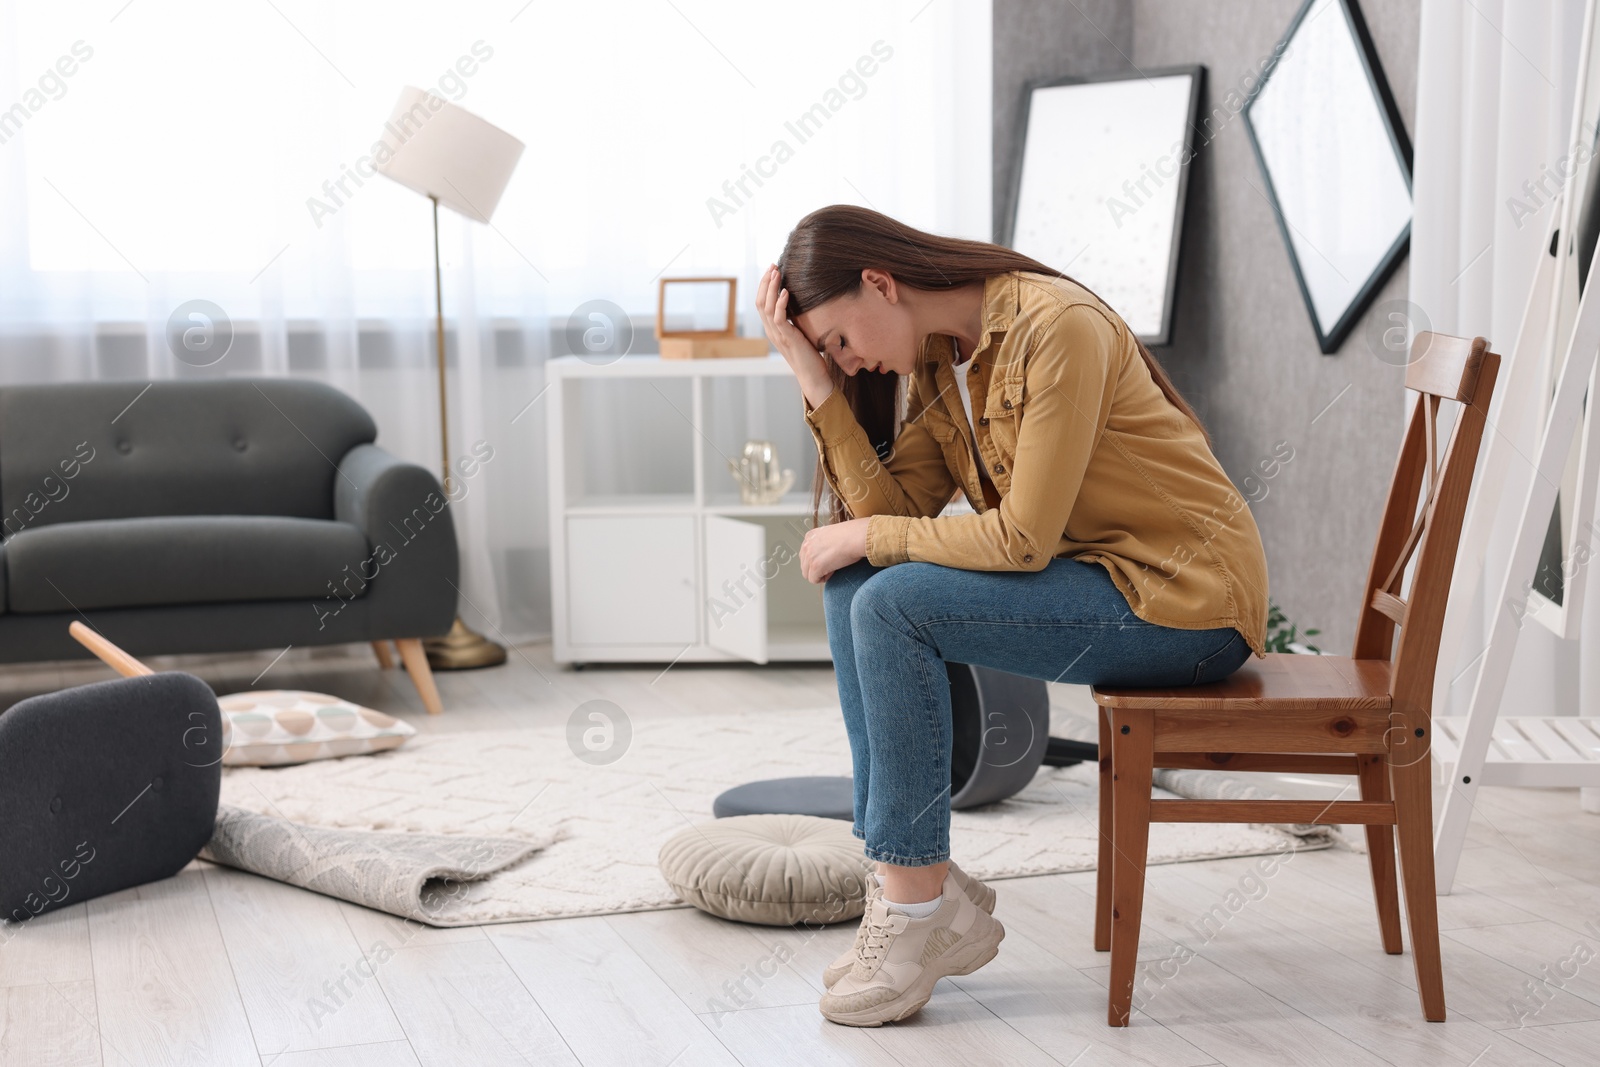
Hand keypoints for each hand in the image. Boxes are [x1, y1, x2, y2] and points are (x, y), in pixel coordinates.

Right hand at [756, 264, 833, 408]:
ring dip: (771, 288)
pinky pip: (779, 318)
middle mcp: (771, 331)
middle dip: (765, 282)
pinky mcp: (787, 339)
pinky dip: (781, 304)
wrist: (813, 376)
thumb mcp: (802, 332)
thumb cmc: (810, 355)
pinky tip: (786, 292)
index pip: (762, 303)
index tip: (773, 270)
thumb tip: (803, 302)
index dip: (765, 286)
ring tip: (777, 273)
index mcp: (773, 329)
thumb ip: (797, 319)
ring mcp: (777, 335)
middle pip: (760, 302)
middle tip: (772, 266)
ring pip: (767, 307)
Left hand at [799, 517, 869, 583]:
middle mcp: (806, 545)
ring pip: (807, 575)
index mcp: (810, 536)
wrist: (857, 537)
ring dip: (820, 574)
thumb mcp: (832, 534)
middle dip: (817, 568)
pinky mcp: (815, 566)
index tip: (829, 558)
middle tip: (831, 564)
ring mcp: (809, 556)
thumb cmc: (852, 535)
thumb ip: (824, 543)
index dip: (818, 559)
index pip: (806, 554)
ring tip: (833, 567)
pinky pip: (814, 580)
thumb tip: (825, 554)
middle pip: (804, 565)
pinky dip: (824, 578)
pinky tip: (833, 570)